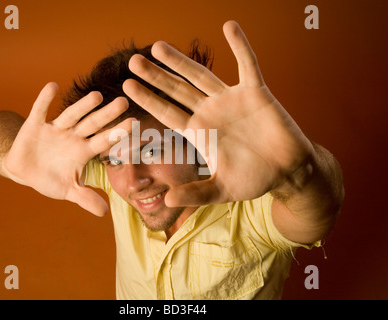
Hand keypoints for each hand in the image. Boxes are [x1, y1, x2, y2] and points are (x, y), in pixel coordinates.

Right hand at [3, 82, 133, 215]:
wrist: (24, 171)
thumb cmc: (50, 179)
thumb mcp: (68, 191)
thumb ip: (85, 199)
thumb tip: (104, 213)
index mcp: (83, 151)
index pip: (104, 141)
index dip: (117, 134)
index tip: (135, 124)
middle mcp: (73, 137)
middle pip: (93, 124)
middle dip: (107, 114)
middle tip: (124, 102)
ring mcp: (55, 129)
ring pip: (71, 115)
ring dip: (82, 107)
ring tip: (97, 96)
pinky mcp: (35, 125)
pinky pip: (40, 110)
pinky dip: (45, 99)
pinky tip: (53, 86)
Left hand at [123, 21, 313, 206]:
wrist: (286, 170)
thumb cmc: (254, 179)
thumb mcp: (221, 189)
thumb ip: (195, 193)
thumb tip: (167, 201)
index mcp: (200, 133)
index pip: (168, 113)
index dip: (148, 100)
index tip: (127, 87)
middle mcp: (210, 112)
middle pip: (177, 90)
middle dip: (156, 76)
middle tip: (133, 61)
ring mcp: (231, 100)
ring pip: (202, 75)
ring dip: (182, 61)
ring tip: (159, 46)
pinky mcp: (256, 92)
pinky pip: (248, 65)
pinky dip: (240, 46)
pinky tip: (229, 26)